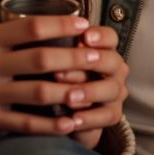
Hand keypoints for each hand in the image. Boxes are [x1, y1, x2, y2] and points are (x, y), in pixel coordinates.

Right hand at [0, 16, 126, 144]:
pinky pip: (24, 123)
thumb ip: (3, 35)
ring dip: (70, 93)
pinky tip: (70, 123)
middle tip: (99, 59)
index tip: (86, 26)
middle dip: (75, 59)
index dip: (63, 26)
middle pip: (41, 60)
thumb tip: (46, 29)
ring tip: (92, 91)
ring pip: (38, 93)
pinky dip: (50, 125)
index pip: (31, 27)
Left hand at [50, 25, 128, 150]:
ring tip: (68, 97)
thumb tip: (38, 35)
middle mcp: (114, 69)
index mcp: (103, 49)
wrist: (61, 110)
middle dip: (90, 63)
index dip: (99, 36)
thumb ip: (53, 49)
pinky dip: (90, 118)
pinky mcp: (111, 114)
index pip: (110, 37)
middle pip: (112, 62)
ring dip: (89, 92)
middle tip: (65, 69)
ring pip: (111, 89)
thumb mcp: (51, 60)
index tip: (84, 37)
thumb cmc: (54, 76)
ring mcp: (115, 92)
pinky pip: (107, 116)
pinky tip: (74, 120)